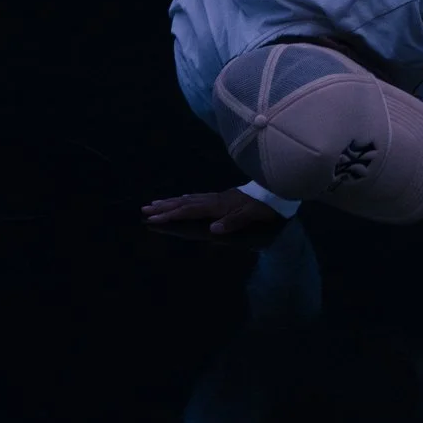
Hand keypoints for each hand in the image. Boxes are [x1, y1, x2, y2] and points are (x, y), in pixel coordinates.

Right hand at [142, 188, 284, 235]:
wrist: (277, 191)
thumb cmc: (265, 207)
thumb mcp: (252, 215)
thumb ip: (233, 222)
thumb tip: (212, 230)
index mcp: (218, 206)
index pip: (189, 210)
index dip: (170, 215)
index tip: (153, 218)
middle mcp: (214, 200)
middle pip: (184, 203)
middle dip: (164, 207)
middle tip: (144, 210)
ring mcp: (218, 197)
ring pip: (189, 199)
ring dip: (171, 202)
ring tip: (156, 203)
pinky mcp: (222, 197)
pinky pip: (198, 197)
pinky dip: (186, 199)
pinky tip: (183, 198)